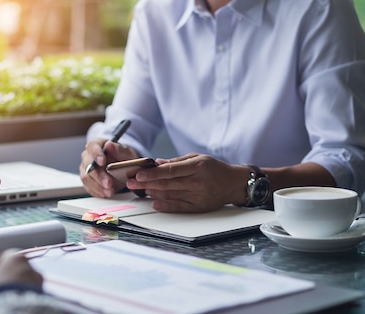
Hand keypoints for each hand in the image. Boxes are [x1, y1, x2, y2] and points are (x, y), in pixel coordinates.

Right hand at [0, 248, 42, 303]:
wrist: (14, 313)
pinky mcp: (43, 297)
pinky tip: (13, 304)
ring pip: (23, 283)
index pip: (5, 255)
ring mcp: (39, 283)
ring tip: (3, 299)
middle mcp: (32, 267)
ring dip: (15, 289)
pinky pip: (30, 294)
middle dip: (6, 278)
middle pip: (15, 269)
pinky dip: (22, 297)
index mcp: (16, 257)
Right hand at [79, 139, 139, 197]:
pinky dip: (98, 192)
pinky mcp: (88, 181)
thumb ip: (118, 149)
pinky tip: (106, 193)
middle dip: (98, 175)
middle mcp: (88, 157)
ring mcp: (86, 170)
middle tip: (108, 183)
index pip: (92, 147)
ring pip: (86, 178)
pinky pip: (89, 188)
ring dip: (98, 186)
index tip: (102, 162)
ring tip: (109, 191)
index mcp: (96, 145)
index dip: (96, 154)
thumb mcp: (125, 151)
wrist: (123, 166)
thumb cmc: (122, 156)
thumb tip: (109, 145)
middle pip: (88, 165)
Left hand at [126, 153, 246, 211]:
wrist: (234, 184)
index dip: (152, 174)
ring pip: (170, 195)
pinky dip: (165, 206)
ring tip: (141, 190)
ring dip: (153, 193)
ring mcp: (198, 196)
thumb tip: (157, 163)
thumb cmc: (214, 168)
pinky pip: (179, 207)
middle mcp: (197, 182)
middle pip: (167, 184)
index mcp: (197, 166)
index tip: (138, 175)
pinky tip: (154, 203)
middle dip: (146, 184)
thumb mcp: (198, 158)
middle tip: (131, 183)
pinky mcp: (199, 207)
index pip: (170, 171)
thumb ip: (177, 162)